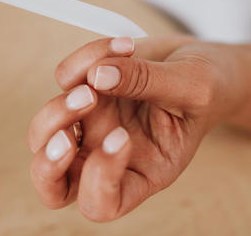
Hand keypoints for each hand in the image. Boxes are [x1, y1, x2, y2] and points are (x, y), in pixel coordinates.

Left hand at [27, 35, 246, 221]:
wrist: (201, 62)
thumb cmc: (207, 88)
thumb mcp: (193, 87)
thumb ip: (148, 82)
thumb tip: (97, 75)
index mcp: (141, 173)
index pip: (102, 204)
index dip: (99, 179)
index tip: (122, 136)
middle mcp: (106, 155)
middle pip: (52, 183)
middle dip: (50, 157)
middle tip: (79, 120)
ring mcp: (91, 125)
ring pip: (43, 133)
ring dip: (61, 104)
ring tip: (101, 71)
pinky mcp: (83, 90)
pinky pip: (65, 79)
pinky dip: (85, 58)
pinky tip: (122, 46)